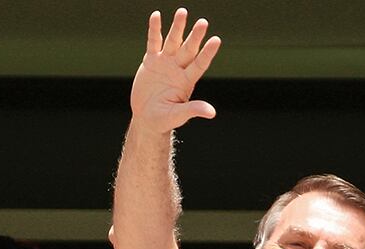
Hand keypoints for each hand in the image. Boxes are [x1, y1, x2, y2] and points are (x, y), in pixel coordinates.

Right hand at [130, 9, 221, 133]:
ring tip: (183, 12)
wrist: (147, 118)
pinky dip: (154, 30)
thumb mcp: (178, 115)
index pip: (200, 64)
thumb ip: (193, 110)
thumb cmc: (165, 119)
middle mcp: (178, 69)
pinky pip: (153, 42)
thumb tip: (212, 113)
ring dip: (177, 27)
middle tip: (203, 22)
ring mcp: (165, 63)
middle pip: (188, 49)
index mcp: (186, 81)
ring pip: (172, 41)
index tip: (216, 40)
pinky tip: (157, 16)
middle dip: (195, 36)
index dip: (207, 52)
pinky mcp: (150, 61)